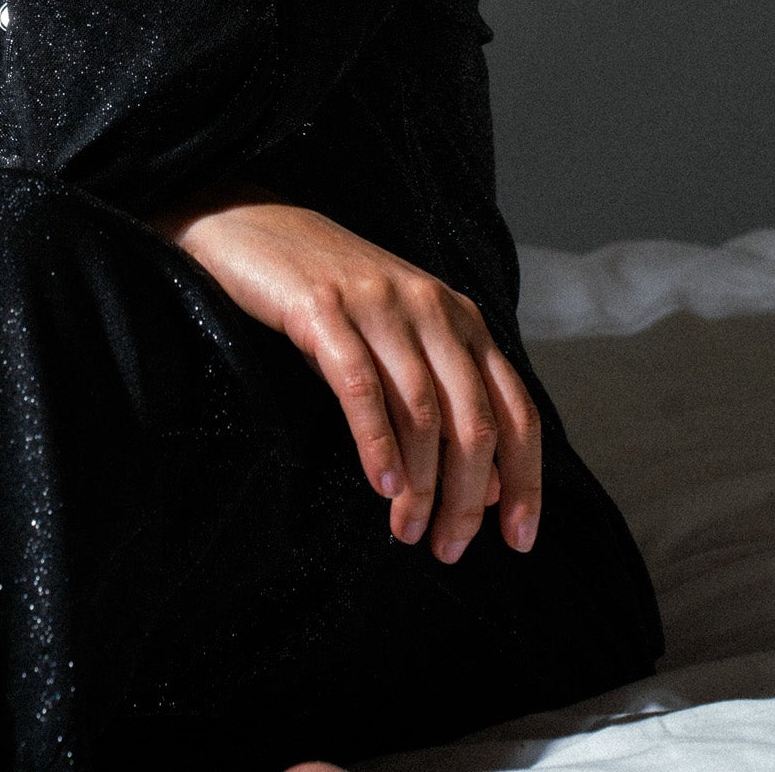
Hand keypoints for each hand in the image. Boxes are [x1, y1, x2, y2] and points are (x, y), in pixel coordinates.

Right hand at [149, 187, 542, 561]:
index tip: (518, 539)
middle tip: (448, 549)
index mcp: (458, 317)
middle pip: (474, 420)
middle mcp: (430, 307)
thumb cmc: (326, 294)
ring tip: (408, 532)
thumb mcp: (396, 341)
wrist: (249, 225)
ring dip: (422, 485)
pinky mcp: (323, 307)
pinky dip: (377, 443)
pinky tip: (380, 485)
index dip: (525, 478)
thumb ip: (444, 400)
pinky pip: (362, 387)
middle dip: (467, 497)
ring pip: (422, 411)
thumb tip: (488, 486)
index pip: (515, 408)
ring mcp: (378, 304)